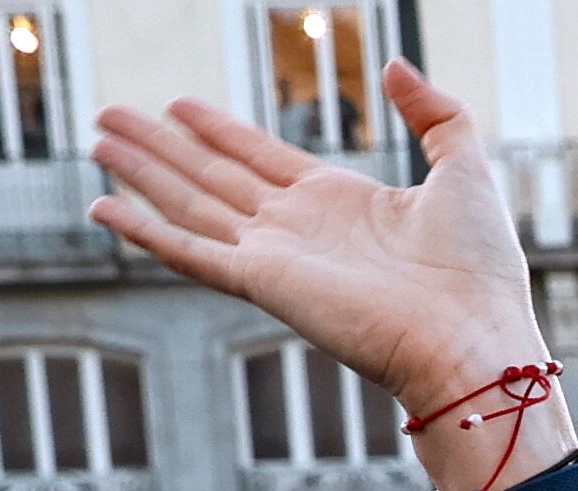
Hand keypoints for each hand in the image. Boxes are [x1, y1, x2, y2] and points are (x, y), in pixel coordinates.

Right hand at [89, 65, 543, 410]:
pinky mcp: (265, 284)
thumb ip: (435, 115)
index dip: (219, 131)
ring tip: (97, 140)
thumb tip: (394, 66)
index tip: (179, 105)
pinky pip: (190, 253)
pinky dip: (146, 231)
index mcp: (343, 205)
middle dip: (161, 147)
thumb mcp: (465, 170)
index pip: (262, 159)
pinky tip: (104, 207)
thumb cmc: (480, 269)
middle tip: (108, 117)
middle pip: (212, 177)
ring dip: (142, 173)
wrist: (476, 338)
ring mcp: (279, 257)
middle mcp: (301, 230)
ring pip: (191, 204)